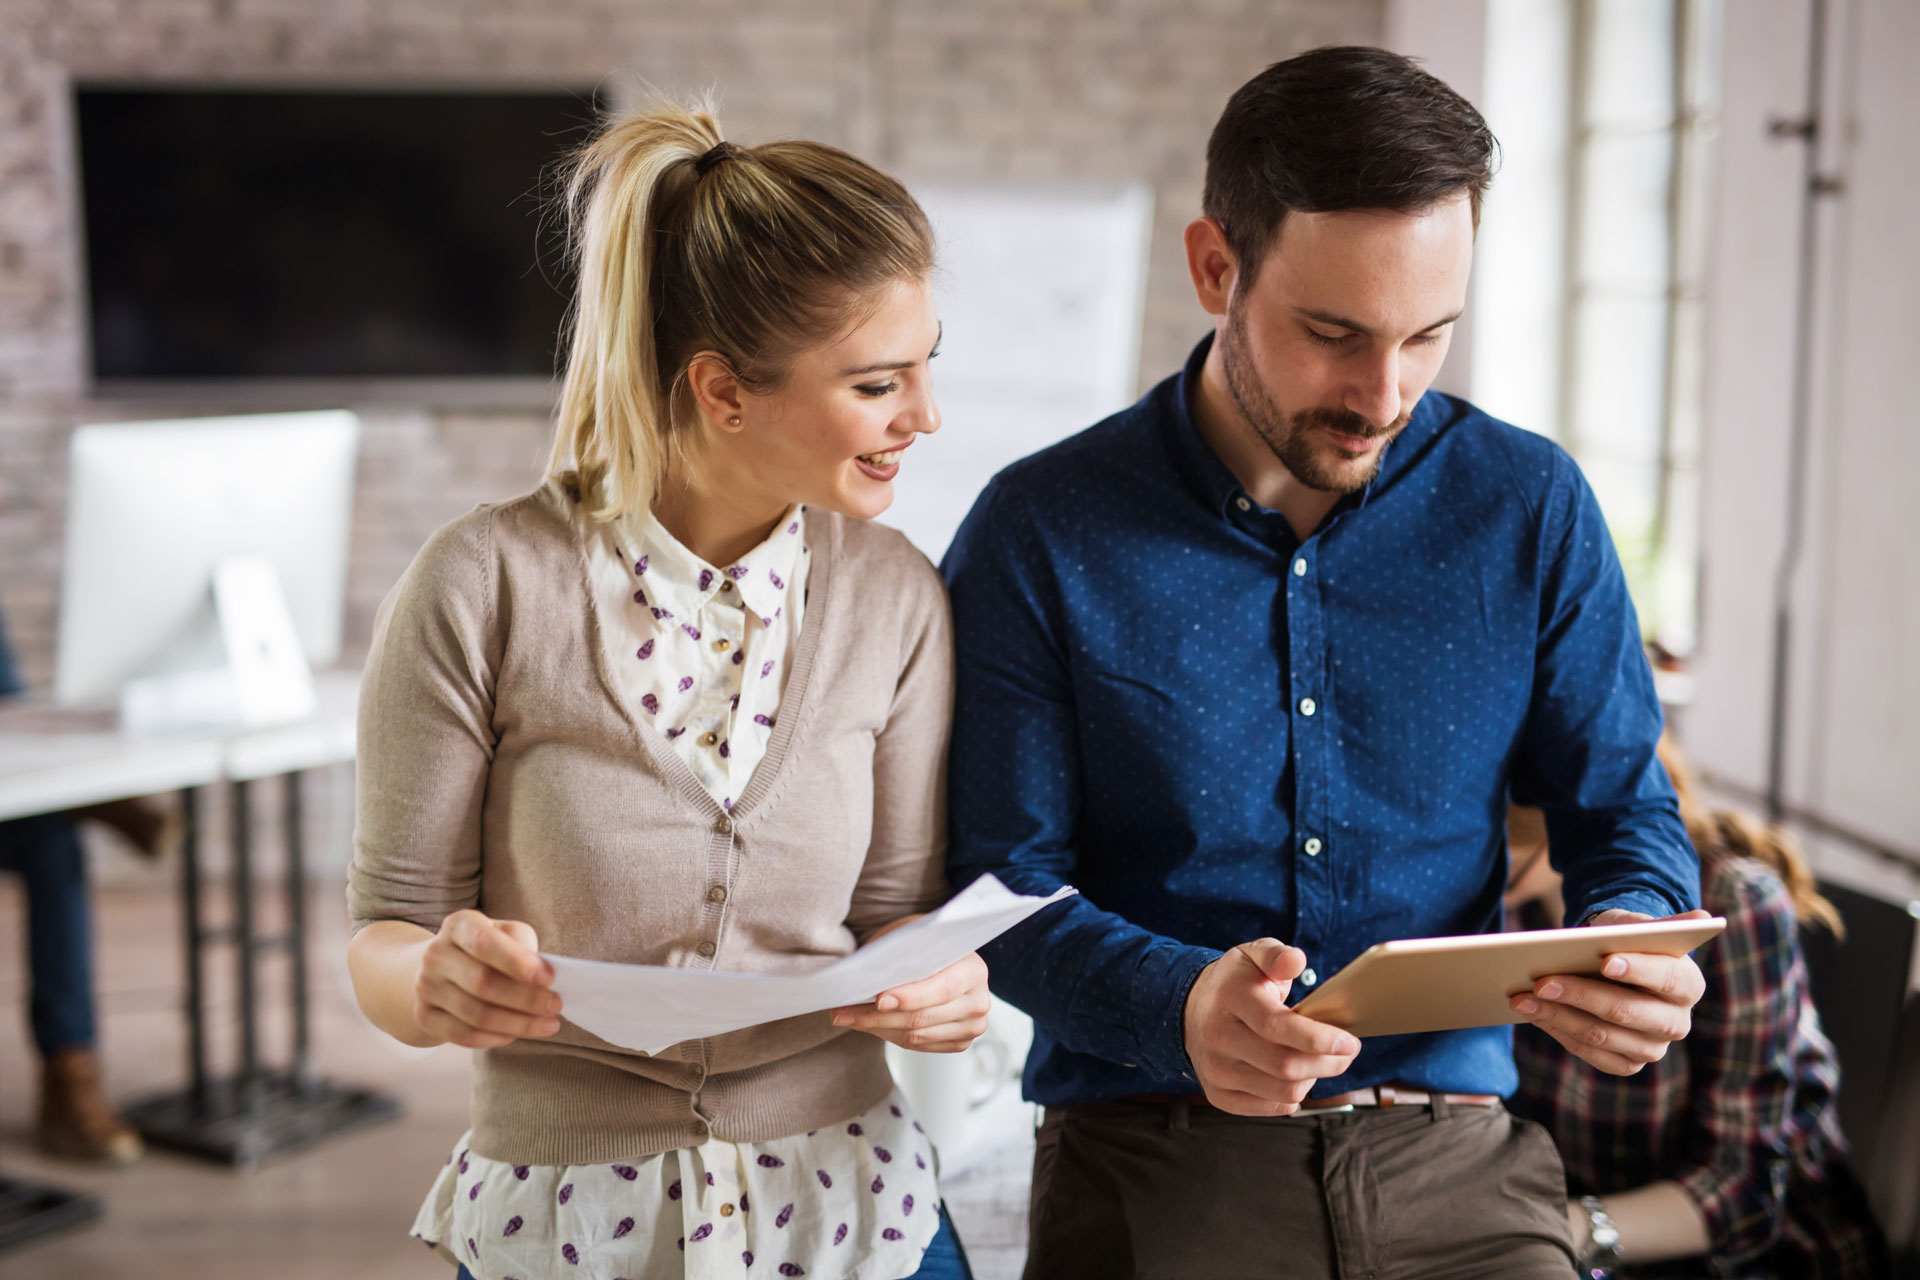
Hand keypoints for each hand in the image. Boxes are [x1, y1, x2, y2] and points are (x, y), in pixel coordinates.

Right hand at [414, 909, 562, 1048]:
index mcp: (458, 926)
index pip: (484, 943)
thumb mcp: (504, 933)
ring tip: (547, 1024)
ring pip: (476, 1014)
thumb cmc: (484, 950)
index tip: (549, 978)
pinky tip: (516, 1035)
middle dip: (526, 999)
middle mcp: (436, 954)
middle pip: (483, 983)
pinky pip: (463, 1035)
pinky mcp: (424, 1016)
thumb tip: (542, 974)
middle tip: (556, 1006)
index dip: (517, 962)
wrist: (435, 969)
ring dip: (518, 1024)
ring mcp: (425, 987)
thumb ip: (522, 944)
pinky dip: (495, 1038)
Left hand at [830, 915, 990, 1053]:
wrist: (938, 956)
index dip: (910, 997)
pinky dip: (889, 1035)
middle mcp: (978, 1001)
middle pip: (924, 1017)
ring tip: (846, 1017)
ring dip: (876, 1028)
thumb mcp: (909, 938)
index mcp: (973, 969)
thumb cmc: (921, 944)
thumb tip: (864, 981)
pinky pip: (918, 1046)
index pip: (942, 989)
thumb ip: (895, 959)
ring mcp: (972, 1026)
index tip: (878, 999)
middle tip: (842, 1012)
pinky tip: (870, 1023)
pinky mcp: (959, 1042)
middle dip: (877, 1016)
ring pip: (916, 1036)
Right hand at [1183, 939, 1360, 1115]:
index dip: (1317, 1038)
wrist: (1190, 1010)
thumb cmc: (1234, 983)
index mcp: (1229, 998)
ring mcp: (1215, 1070)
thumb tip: (1296, 960)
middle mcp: (1217, 1037)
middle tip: (1346, 1052)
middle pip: (1284, 1065)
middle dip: (1327, 1063)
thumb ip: (1277, 955)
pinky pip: (1271, 1107)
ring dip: (1313, 1078)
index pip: (1275, 1026)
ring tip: (1317, 1060)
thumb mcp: (1253, 955)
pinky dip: (1293, 1096)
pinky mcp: (1218, 1095)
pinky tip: (1294, 1075)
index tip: (1349, 1042)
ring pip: (1283, 1092)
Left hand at [1510, 908, 1710, 1073]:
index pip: (1668, 977)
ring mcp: (1652, 1048)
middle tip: (1540, 981)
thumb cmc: (1625, 941)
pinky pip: (1590, 1052)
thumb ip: (1662, 925)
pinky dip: (1557, 1031)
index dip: (1637, 969)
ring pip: (1601, 1036)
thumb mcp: (1637, 927)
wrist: (1613, 966)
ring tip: (1521, 997)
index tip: (1605, 960)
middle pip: (1626, 1011)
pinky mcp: (1627, 1064)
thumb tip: (1703, 919)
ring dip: (1556, 1015)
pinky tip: (1533, 1013)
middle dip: (1580, 995)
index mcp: (1689, 984)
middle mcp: (1677, 1023)